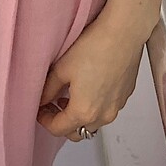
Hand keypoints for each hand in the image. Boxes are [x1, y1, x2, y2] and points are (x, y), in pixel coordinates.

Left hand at [36, 12, 149, 140]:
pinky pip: (107, 110)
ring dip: (80, 116)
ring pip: (94, 123)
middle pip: (77, 132)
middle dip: (62, 122)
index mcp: (83, 112)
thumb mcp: (61, 68)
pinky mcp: (125, 96)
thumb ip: (48, 89)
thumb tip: (41, 99)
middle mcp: (103, 115)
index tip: (40, 109)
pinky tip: (89, 87)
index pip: (58, 129)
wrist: (123, 33)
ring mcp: (117, 107)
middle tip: (52, 105)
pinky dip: (95, 106)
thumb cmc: (93, 48)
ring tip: (70, 95)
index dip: (45, 120)